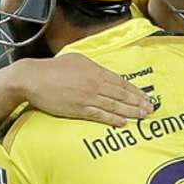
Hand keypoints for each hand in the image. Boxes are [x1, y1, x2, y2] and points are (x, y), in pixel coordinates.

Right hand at [18, 53, 153, 126]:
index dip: (135, 90)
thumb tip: (104, 73)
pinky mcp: (78, 109)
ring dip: (130, 112)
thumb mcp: (76, 60)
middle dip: (138, 102)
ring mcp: (87, 97)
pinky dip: (112, 119)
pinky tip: (122, 123)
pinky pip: (99, 115)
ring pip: (114, 106)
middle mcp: (94, 84)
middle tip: (151, 109)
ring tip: (143, 116)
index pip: (120, 82)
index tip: (145, 96)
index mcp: (95, 70)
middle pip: (121, 95)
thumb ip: (92, 67)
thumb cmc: (52, 68)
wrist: (33, 79)